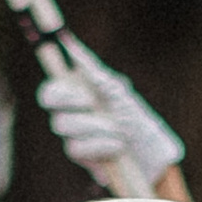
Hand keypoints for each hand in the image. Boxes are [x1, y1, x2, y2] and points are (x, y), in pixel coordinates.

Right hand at [35, 39, 183, 197]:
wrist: (151, 154)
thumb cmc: (135, 118)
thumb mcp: (118, 92)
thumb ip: (93, 72)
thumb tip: (70, 46)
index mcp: (78, 91)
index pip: (51, 88)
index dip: (55, 87)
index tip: (78, 90)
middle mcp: (70, 111)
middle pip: (50, 102)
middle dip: (71, 101)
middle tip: (91, 104)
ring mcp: (72, 134)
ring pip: (62, 125)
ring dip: (92, 126)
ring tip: (119, 130)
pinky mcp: (80, 155)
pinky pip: (76, 147)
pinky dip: (99, 144)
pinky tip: (117, 146)